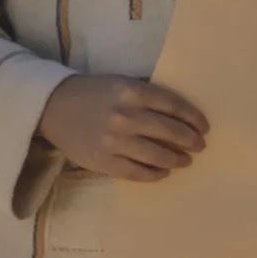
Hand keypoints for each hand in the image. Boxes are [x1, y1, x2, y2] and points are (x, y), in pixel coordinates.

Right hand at [41, 71, 206, 179]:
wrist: (51, 106)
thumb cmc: (93, 94)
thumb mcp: (122, 83)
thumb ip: (148, 96)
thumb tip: (184, 116)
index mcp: (132, 92)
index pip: (175, 106)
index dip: (194, 119)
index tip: (204, 127)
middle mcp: (125, 116)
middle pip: (172, 132)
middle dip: (191, 141)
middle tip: (199, 146)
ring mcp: (113, 141)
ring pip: (158, 156)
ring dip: (178, 160)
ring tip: (185, 161)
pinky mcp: (102, 161)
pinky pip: (137, 173)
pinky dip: (156, 174)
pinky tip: (163, 172)